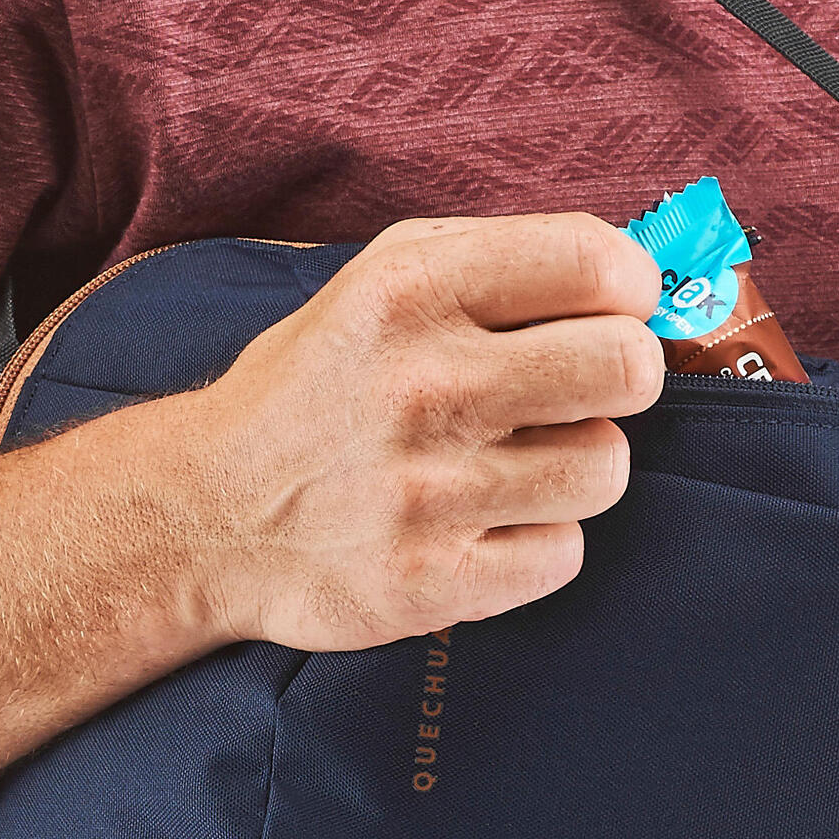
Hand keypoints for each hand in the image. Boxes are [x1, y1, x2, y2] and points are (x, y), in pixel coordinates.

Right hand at [177, 214, 665, 649]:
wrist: (205, 515)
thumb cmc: (322, 384)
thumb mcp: (381, 279)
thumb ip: (500, 258)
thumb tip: (633, 274)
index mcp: (410, 290)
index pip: (594, 263)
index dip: (630, 288)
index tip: (613, 310)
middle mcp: (421, 384)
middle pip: (628, 367)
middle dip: (622, 377)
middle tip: (578, 392)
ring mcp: (426, 491)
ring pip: (606, 468)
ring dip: (576, 467)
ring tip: (515, 464)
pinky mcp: (430, 581)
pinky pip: (564, 555)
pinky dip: (535, 544)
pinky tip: (484, 526)